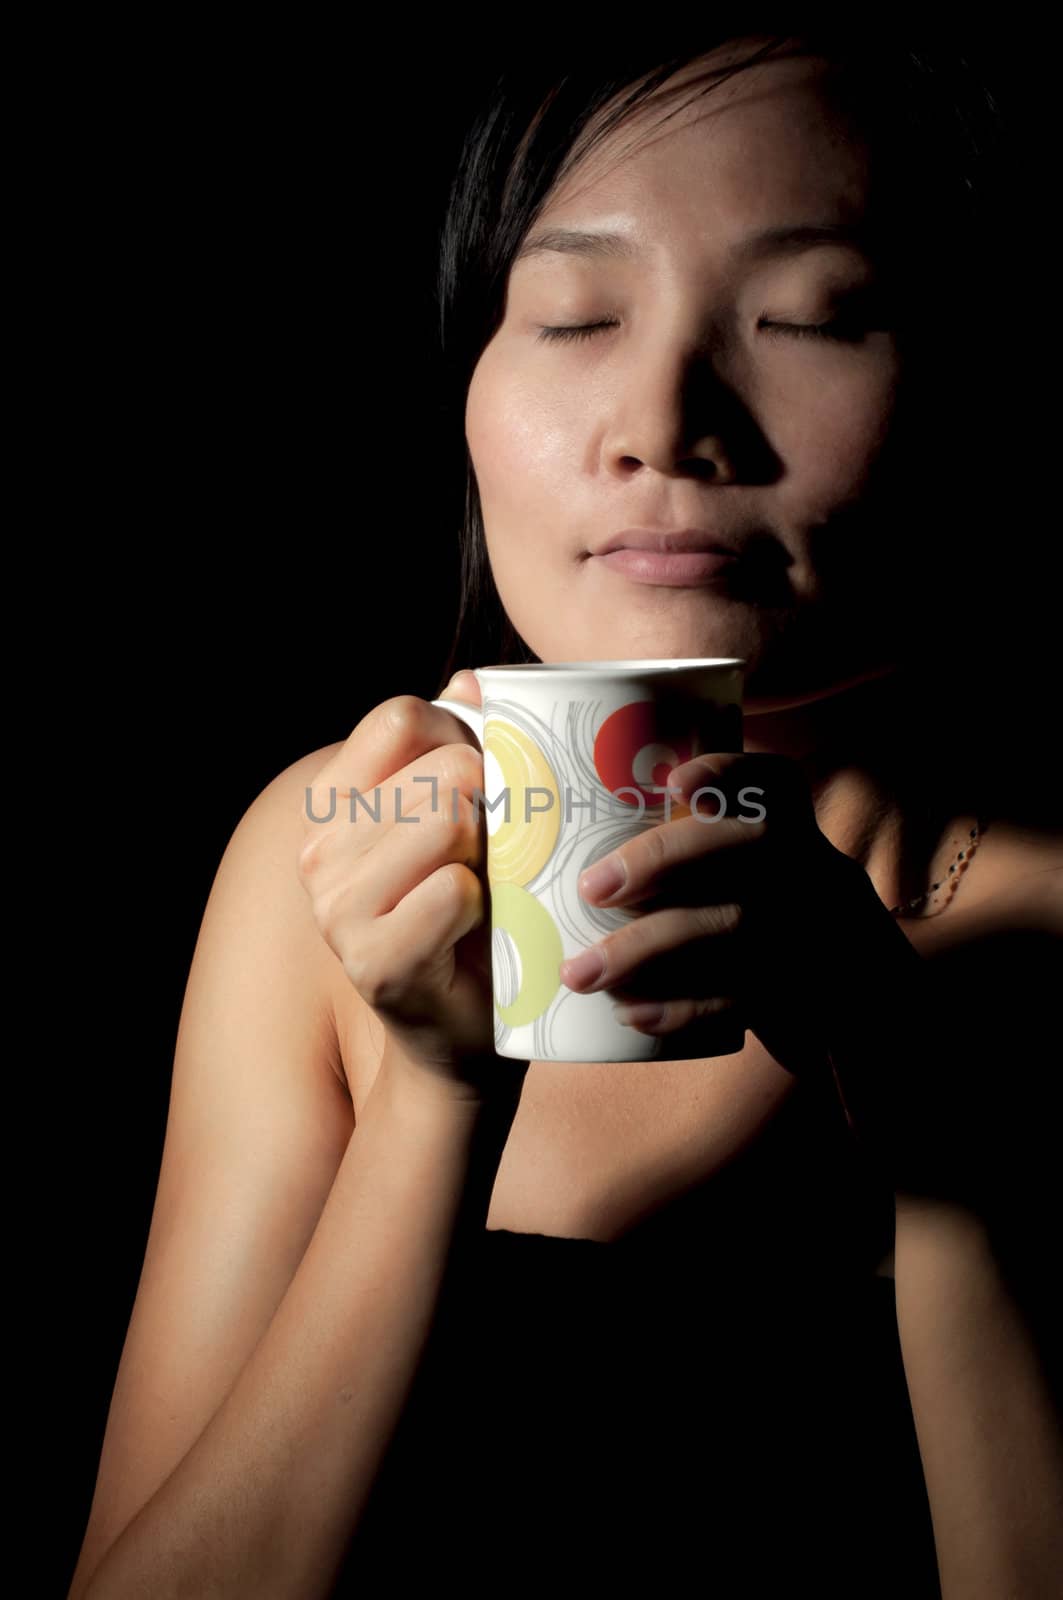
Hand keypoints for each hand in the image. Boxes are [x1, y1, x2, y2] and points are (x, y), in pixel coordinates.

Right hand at [297, 671, 527, 1106]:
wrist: (463, 1027)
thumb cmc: (469, 913)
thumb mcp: (461, 819)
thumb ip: (459, 744)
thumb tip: (472, 680)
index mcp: (335, 804)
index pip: (401, 717)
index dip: (461, 734)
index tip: (484, 780)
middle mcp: (320, 851)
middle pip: (439, 770)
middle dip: (493, 801)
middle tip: (501, 848)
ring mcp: (338, 909)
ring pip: (447, 822)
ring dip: (493, 853)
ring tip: (492, 886)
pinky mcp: (374, 961)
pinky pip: (455, 891)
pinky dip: (487, 905)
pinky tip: (481, 929)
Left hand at [558, 750, 858, 1075]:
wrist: (845, 1003)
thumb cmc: (752, 918)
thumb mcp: (745, 874)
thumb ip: (680, 850)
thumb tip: (554, 836)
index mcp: (792, 831)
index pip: (776, 783)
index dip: (730, 772)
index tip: (675, 779)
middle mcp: (811, 871)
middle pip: (752, 846)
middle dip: (664, 859)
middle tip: (591, 886)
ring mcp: (814, 933)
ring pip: (736, 927)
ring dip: (647, 948)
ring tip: (579, 972)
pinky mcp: (802, 994)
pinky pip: (743, 997)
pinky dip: (682, 1006)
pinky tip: (631, 1014)